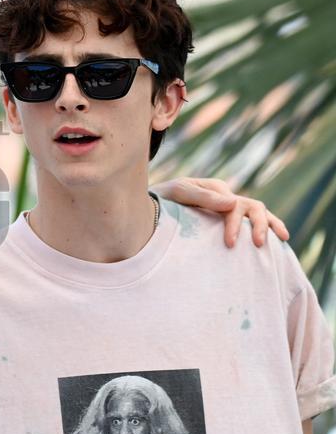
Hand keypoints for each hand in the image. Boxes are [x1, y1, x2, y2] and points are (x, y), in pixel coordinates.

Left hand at [150, 177, 288, 247]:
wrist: (150, 206)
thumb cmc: (162, 200)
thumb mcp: (178, 193)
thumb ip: (201, 196)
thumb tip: (232, 203)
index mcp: (216, 189)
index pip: (234, 205)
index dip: (235, 224)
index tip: (230, 243)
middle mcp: (226, 197)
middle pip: (252, 207)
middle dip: (258, 225)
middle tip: (257, 244)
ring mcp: (228, 208)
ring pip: (258, 213)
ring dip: (270, 224)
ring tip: (282, 239)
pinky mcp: (226, 220)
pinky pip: (252, 222)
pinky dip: (268, 227)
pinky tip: (279, 241)